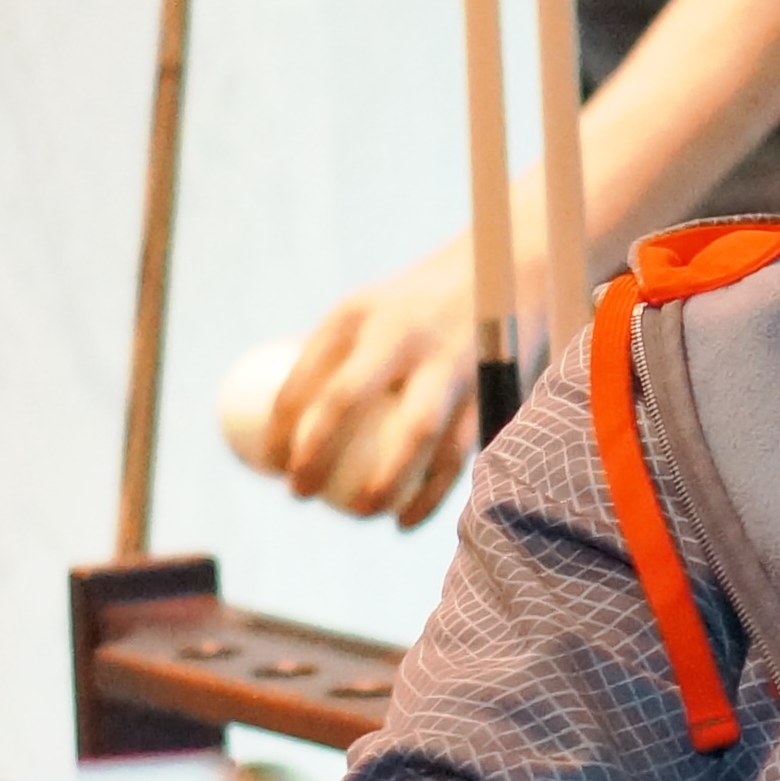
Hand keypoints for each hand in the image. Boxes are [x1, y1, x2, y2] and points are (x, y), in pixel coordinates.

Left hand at [260, 247, 484, 529]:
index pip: (305, 376)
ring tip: (362, 514)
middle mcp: (401, 330)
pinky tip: (409, 518)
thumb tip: (288, 427)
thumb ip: (338, 359)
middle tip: (300, 493)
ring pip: (414, 434)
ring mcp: (449, 357)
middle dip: (315, 453)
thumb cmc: (423, 302)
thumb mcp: (373, 311)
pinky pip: (457, 450)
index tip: (270, 466)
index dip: (279, 428)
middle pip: (346, 400)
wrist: (508, 262)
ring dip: (384, 482)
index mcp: (358, 313)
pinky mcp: (490, 383)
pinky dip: (431, 491)